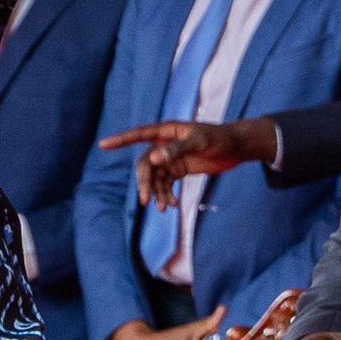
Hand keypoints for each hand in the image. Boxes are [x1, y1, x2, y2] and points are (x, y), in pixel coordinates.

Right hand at [100, 114, 280, 204]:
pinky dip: (167, 195)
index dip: (121, 140)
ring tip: (165, 208)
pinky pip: (166, 184)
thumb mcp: (200, 142)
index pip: (139, 135)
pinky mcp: (180, 169)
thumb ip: (177, 149)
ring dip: (157, 193)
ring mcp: (172, 158)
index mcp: (167, 131)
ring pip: (156, 178)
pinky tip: (173, 206)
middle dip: (144, 183)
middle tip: (145, 201)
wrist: (237, 147)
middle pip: (146, 164)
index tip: (103, 145)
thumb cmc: (219, 139)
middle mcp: (166, 144)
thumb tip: (155, 158)